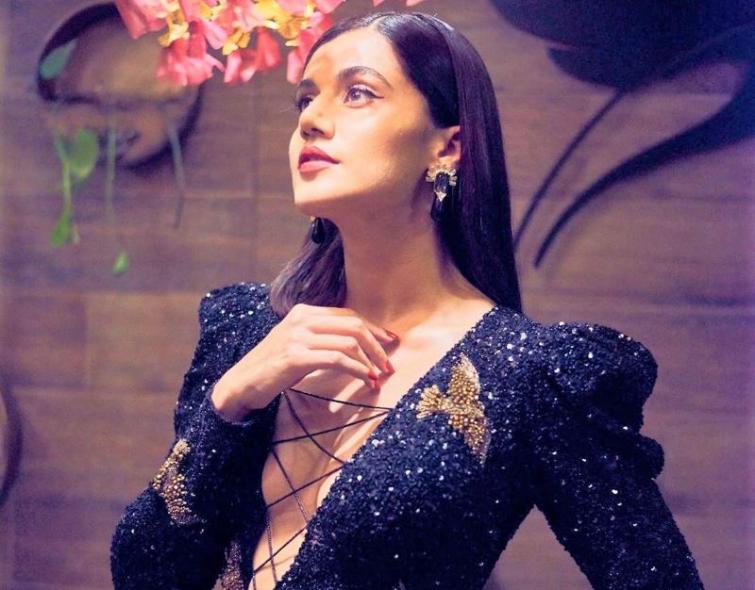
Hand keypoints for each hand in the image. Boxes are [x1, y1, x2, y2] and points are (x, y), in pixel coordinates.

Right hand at [211, 303, 398, 418]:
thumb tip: (358, 342)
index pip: (349, 315)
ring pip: (349, 342)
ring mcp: (297, 336)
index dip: (374, 328)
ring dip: (369, 361)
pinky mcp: (295, 357)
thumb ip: (321, 336)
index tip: (390, 342)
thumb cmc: (273, 368)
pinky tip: (366, 380)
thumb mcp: (298, 343)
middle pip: (354, 325)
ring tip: (378, 377)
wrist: (241, 385)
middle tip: (388, 365)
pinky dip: (357, 370)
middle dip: (377, 346)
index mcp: (304, 312)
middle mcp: (301, 319)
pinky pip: (337, 359)